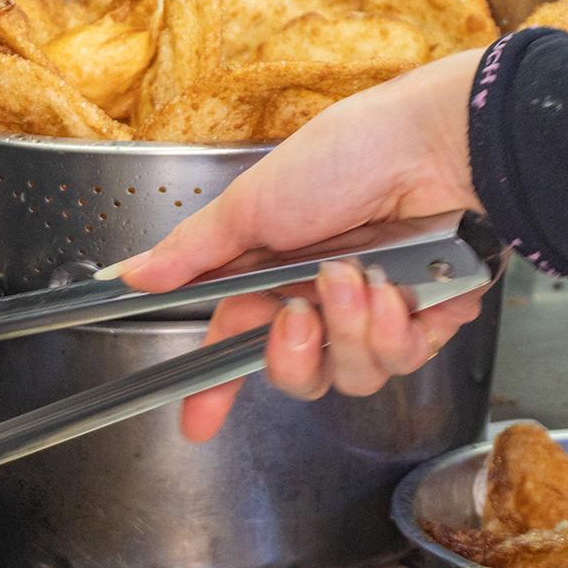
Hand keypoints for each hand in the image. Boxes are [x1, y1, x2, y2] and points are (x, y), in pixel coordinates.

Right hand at [119, 51, 488, 440]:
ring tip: (357, 278)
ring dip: (350, 329)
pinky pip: (402, 359)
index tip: (195, 421)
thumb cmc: (346, 157)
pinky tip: (398, 290)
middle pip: (297, 374)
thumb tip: (131, 276)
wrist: (435, 145)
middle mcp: (323, 298)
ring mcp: (376, 312)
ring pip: (351, 376)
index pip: (237, 339)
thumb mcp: (252, 202)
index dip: (214, 386)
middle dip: (293, 355)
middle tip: (298, 314)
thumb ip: (194, 252)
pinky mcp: (429, 319)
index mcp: (276, 272)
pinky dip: (394, 328)